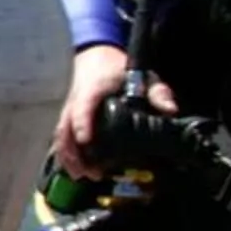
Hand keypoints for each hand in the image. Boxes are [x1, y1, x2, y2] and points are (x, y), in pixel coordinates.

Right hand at [53, 44, 176, 178]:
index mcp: (92, 89)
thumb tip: (170, 110)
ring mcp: (68, 109)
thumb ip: (158, 93)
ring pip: (60, 135)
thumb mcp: (143, 76)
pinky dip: (65, 153)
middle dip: (75, 153)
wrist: (97, 55)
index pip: (82, 107)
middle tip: (91, 173)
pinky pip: (60, 136)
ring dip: (68, 157)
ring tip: (81, 176)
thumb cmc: (118, 68)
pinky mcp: (66, 116)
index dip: (82, 124)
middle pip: (65, 129)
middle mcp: (75, 101)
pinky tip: (74, 168)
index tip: (87, 141)